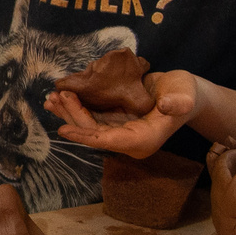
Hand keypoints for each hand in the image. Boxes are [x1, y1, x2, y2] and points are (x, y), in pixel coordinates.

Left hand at [49, 69, 198, 157]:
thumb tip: (166, 106)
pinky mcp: (115, 121)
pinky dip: (76, 108)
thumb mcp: (185, 95)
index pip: (109, 141)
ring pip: (88, 126)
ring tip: (50, 99)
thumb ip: (179, 102)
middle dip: (72, 118)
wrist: (183, 92)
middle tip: (55, 98)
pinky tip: (60, 99)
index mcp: (143, 140)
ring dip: (69, 113)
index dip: (85, 136)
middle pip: (93, 133)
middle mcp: (128, 140)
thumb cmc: (185, 94)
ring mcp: (120, 131)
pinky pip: (91, 117)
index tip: (63, 131)